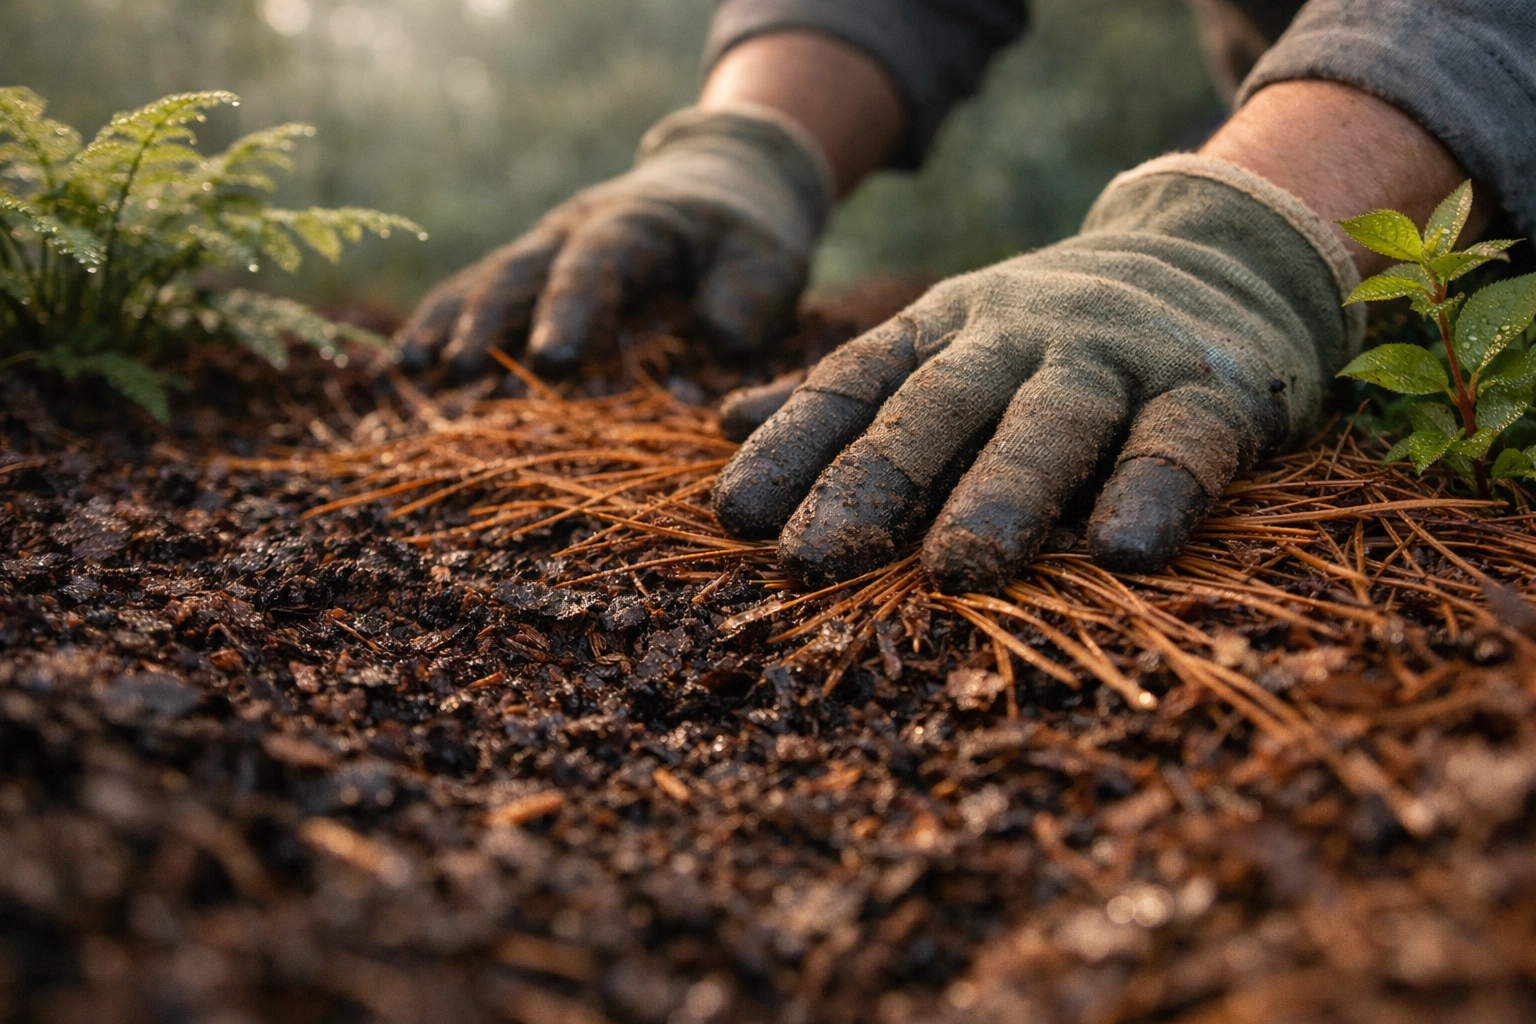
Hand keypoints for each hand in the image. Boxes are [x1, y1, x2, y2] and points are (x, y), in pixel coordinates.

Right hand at [394, 106, 831, 377]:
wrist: (721, 186)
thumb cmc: (746, 236)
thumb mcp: (766, 261)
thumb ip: (746, 298)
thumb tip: (717, 339)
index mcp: (634, 224)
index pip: (596, 264)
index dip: (571, 309)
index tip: (551, 360)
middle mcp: (575, 229)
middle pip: (519, 269)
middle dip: (485, 320)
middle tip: (455, 372)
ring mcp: (546, 248)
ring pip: (485, 279)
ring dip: (447, 324)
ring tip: (409, 372)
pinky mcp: (533, 271)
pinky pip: (478, 293)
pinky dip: (443, 324)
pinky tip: (407, 367)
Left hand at [712, 155, 1363, 591]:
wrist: (1226, 257)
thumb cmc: (1054, 335)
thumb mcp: (947, 342)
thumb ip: (851, 392)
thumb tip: (722, 422)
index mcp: (946, 326)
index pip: (855, 382)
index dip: (793, 447)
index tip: (734, 516)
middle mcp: (1022, 332)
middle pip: (938, 406)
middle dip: (871, 481)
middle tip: (810, 560)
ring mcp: (1118, 355)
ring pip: (1052, 421)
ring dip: (1001, 492)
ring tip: (957, 570)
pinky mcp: (1213, 390)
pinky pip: (1182, 441)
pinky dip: (1154, 489)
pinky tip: (1123, 551)